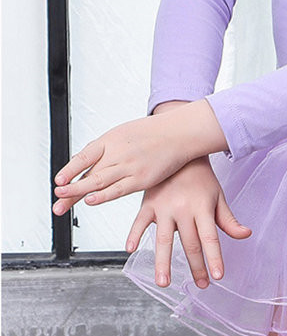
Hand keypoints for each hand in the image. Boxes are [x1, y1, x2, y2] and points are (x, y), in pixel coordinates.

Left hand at [51, 100, 227, 215]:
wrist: (180, 132)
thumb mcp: (125, 133)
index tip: (58, 179)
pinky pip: (118, 190)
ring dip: (79, 193)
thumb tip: (85, 164)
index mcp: (112, 139)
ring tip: (62, 203)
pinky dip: (103, 196)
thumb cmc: (153, 133)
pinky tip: (91, 200)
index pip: (85, 155)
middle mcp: (118, 152)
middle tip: (56, 198)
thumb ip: (106, 149)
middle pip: (89, 173)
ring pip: (99, 182)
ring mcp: (130, 166)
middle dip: (69, 188)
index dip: (70, 168)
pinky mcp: (142, 178)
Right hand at [126, 156, 252, 289]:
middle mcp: (183, 209)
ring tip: (164, 283)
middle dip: (196, 267)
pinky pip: (139, 221)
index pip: (210, 237)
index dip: (214, 257)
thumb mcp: (218, 196)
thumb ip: (229, 219)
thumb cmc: (202, 178)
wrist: (182, 151)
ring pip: (162, 239)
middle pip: (190, 243)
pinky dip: (134, 234)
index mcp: (202, 207)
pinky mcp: (149, 203)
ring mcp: (164, 207)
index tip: (218, 276)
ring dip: (163, 263)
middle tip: (201, 285)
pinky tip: (131, 250)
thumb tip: (246, 235)